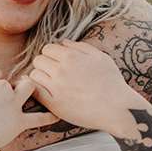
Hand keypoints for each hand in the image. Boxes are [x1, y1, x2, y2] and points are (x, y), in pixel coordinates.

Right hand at [0, 68, 59, 150]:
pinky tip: (56, 115)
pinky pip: (39, 118)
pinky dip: (48, 117)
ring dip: (30, 88)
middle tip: (10, 92)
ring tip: (30, 92)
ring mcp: (12, 103)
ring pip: (30, 87)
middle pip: (12, 80)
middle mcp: (1, 87)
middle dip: (12, 85)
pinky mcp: (19, 121)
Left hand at [30, 40, 149, 136]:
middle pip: (39, 60)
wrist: (117, 108)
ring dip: (40, 76)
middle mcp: (61, 70)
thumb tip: (63, 42)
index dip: (52, 54)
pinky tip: (45, 91)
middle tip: (54, 72)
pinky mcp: (54, 103)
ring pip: (34, 75)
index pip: (47, 48)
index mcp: (71, 57)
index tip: (58, 62)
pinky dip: (37, 89)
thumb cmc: (112, 82)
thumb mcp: (101, 57)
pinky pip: (35, 91)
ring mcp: (56, 87)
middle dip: (45, 64)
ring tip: (51, 82)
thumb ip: (80, 47)